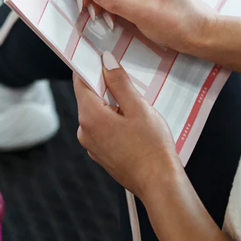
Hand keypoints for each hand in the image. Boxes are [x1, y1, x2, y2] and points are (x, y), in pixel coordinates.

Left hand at [73, 50, 182, 198]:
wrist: (159, 183)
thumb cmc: (152, 147)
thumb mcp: (138, 108)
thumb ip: (119, 82)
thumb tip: (105, 61)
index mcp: (90, 116)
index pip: (81, 81)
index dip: (90, 66)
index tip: (101, 56)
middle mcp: (84, 131)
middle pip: (90, 98)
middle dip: (108, 89)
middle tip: (132, 87)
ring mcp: (91, 145)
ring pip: (99, 114)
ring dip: (115, 107)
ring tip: (138, 112)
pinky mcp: (101, 154)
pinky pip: (104, 130)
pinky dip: (116, 123)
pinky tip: (136, 128)